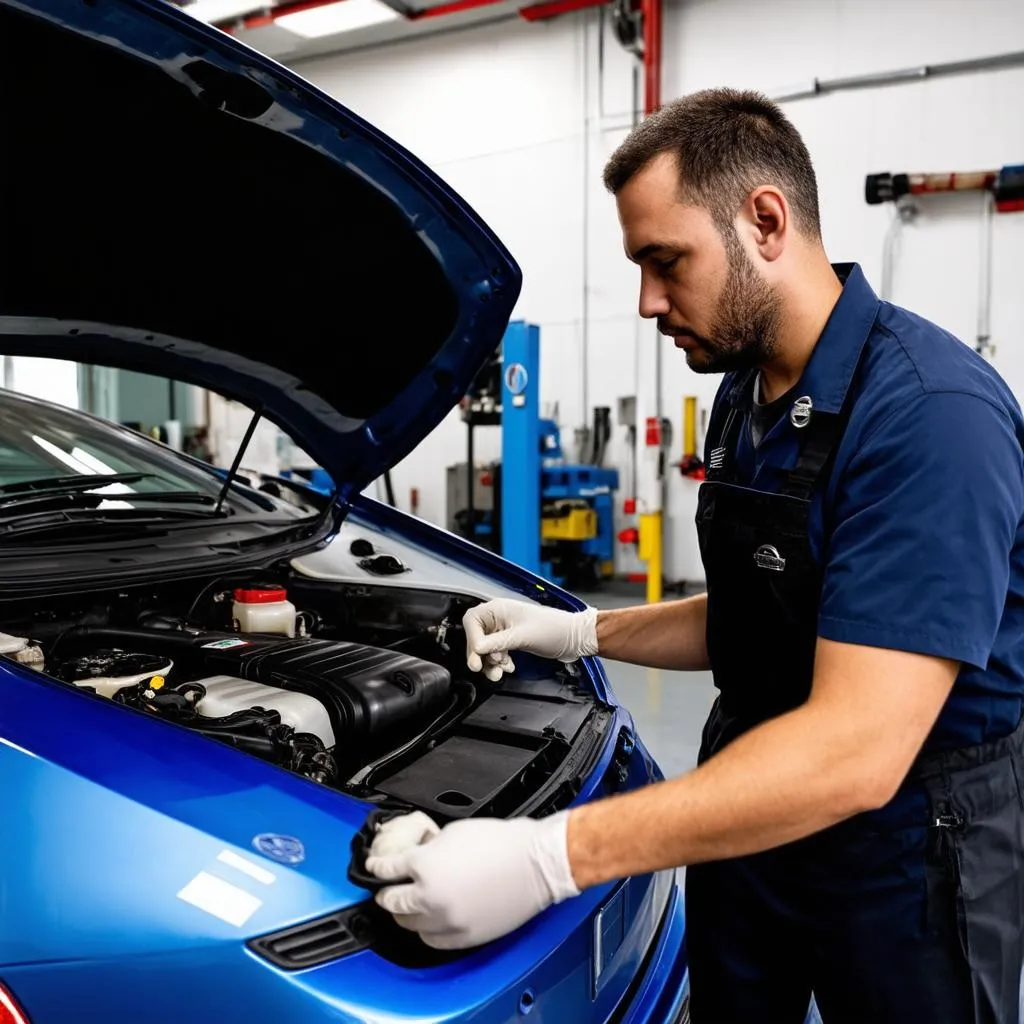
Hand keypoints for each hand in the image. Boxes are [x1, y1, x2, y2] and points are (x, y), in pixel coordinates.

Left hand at [365, 811, 579, 949]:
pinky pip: (433, 941)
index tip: (374, 867)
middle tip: (386, 888)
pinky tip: (429, 922)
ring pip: (410, 925)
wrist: (535, 863)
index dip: (377, 867)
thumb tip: (418, 856)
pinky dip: (427, 931)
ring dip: (405, 914)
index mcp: (424, 866)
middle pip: (392, 901)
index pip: (387, 870)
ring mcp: (447, 921)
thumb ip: (428, 848)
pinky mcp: (464, 937)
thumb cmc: (501, 843)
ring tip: (408, 906)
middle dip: (386, 893)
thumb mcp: (454, 832)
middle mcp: (430, 897)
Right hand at [462, 599, 598, 681]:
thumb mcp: (522, 637)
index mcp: (499, 609)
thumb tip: (476, 647)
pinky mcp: (511, 641)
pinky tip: (508, 667)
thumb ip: (497, 643)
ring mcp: (505, 630)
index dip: (471, 639)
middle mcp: (499, 618)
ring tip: (499, 672)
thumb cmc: (554, 629)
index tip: (477, 655)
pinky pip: (496, 653)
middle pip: (476, 637)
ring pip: (486, 648)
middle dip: (480, 655)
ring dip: (490, 662)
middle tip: (482, 668)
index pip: (472, 622)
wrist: (573, 638)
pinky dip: (499, 663)